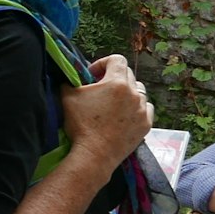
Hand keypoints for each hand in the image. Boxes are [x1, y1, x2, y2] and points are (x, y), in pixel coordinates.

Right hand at [61, 54, 151, 174]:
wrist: (95, 153)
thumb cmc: (81, 124)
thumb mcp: (67, 97)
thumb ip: (70, 81)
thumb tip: (70, 77)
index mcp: (116, 83)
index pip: (117, 59)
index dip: (103, 63)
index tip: (93, 74)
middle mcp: (134, 93)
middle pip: (128, 74)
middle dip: (113, 77)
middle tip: (100, 88)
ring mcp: (142, 109)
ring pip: (139, 92)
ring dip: (127, 92)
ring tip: (114, 102)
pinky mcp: (146, 124)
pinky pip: (146, 108)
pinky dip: (137, 108)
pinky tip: (125, 114)